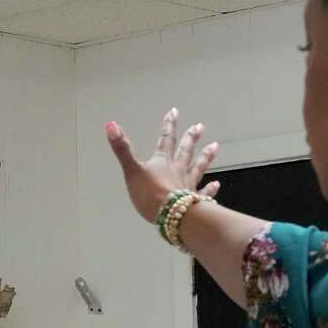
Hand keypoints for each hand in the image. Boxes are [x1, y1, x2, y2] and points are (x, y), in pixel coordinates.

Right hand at [107, 108, 221, 223]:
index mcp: (162, 163)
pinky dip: (210, 188)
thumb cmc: (151, 194)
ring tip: (215, 146)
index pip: (166, 140)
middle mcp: (178, 170)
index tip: (174, 112)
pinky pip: (203, 192)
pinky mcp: (193, 201)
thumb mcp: (132, 171)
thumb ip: (122, 149)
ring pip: (198, 168)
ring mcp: (188, 185)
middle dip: (191, 138)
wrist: (173, 215)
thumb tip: (111, 125)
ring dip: (205, 157)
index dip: (169, 125)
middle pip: (185, 151)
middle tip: (200, 127)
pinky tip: (216, 185)